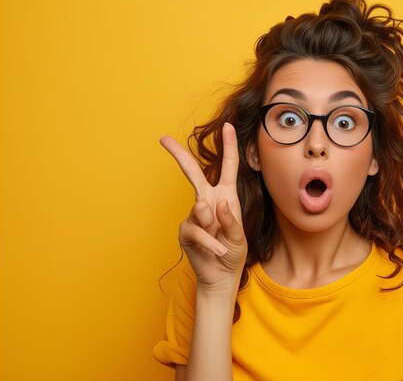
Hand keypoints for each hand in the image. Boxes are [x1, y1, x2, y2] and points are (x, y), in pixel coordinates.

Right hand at [159, 123, 246, 292]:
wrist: (221, 276)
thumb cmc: (233, 253)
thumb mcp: (239, 237)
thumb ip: (230, 220)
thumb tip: (214, 202)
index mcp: (226, 196)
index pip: (228, 167)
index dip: (229, 147)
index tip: (228, 126)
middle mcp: (208, 201)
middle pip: (193, 173)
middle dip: (179, 155)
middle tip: (163, 139)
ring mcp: (194, 215)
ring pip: (200, 210)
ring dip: (213, 229)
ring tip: (222, 244)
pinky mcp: (185, 230)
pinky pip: (196, 231)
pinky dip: (209, 243)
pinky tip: (217, 251)